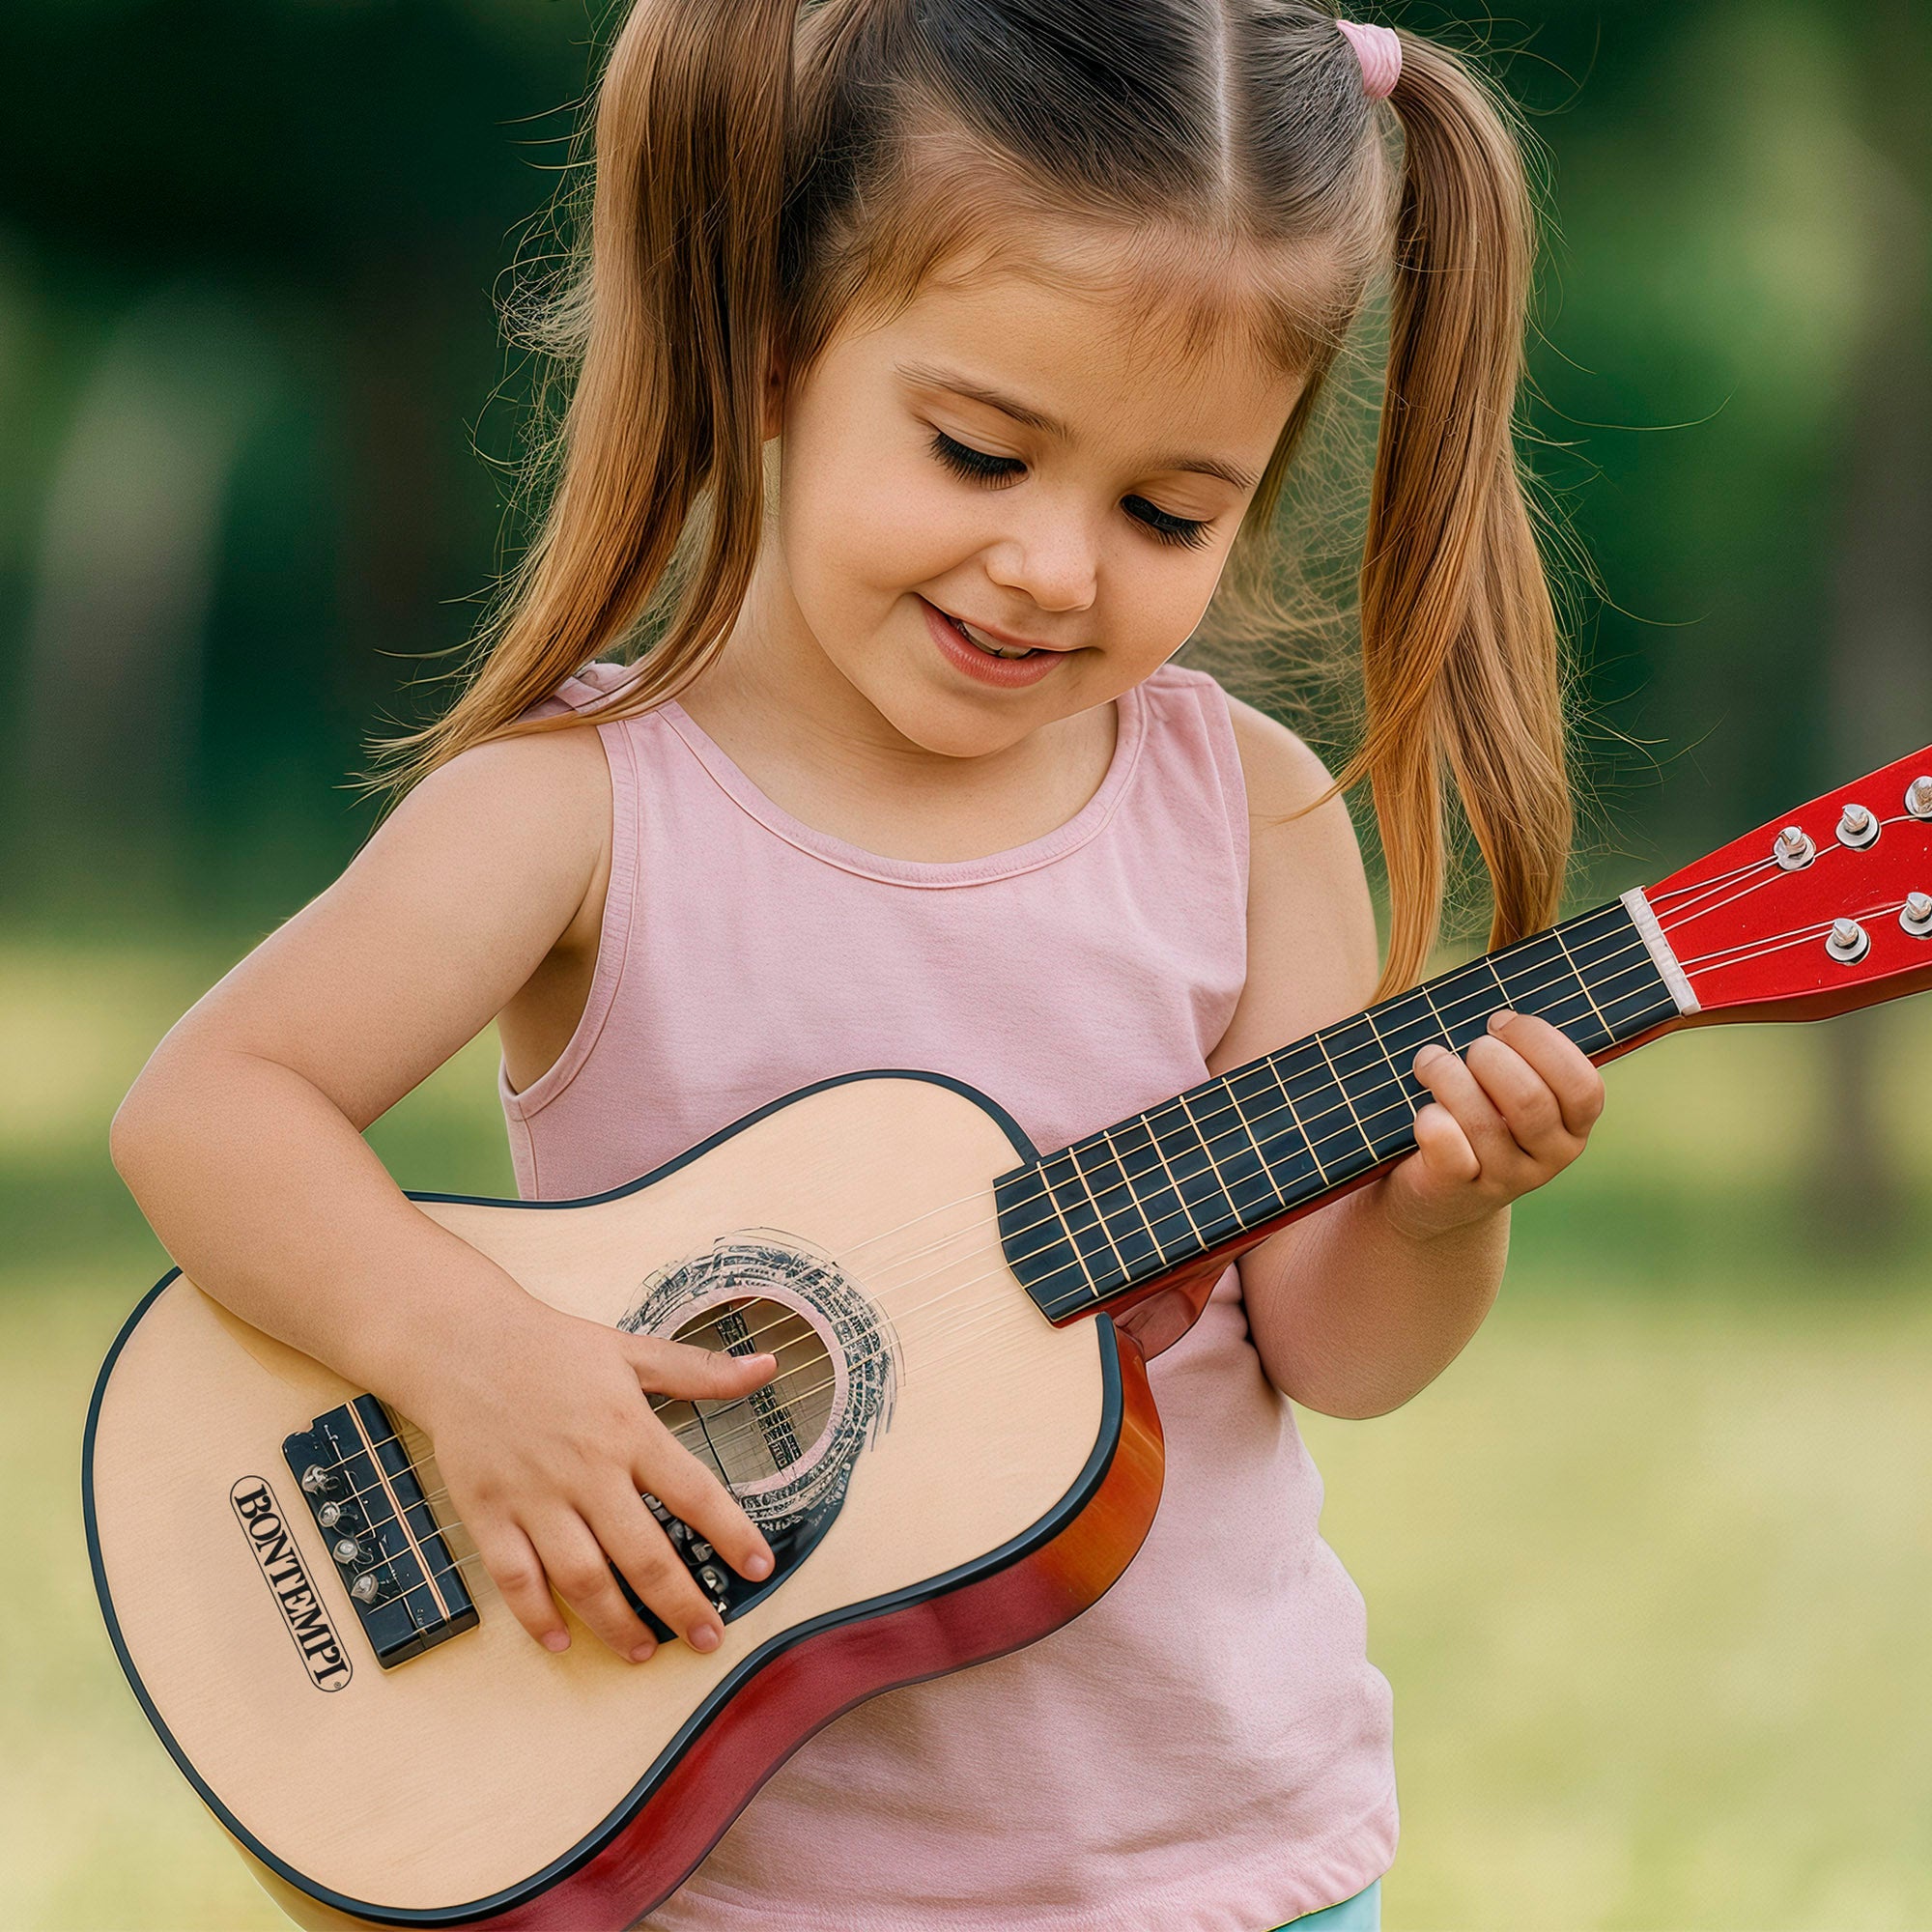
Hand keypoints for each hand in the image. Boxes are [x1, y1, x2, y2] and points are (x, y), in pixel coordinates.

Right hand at [412, 1299, 779, 1662]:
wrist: (464, 1345)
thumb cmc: (554, 1350)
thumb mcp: (633, 1351)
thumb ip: (701, 1370)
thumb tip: (767, 1365)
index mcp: (629, 1430)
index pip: (693, 1492)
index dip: (731, 1534)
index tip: (760, 1568)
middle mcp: (586, 1471)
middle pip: (642, 1553)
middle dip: (680, 1604)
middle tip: (709, 1639)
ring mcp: (534, 1497)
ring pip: (581, 1576)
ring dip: (615, 1623)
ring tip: (643, 1653)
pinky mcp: (489, 1512)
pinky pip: (515, 1577)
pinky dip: (536, 1615)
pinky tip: (560, 1640)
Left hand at [1379, 1008, 1604, 1242]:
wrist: (1437, 1193)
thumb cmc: (1477, 1119)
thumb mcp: (1510, 1091)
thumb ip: (1521, 1057)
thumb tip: (1500, 1015)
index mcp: (1574, 1126)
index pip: (1582, 1085)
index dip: (1540, 1042)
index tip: (1500, 1022)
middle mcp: (1550, 1157)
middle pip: (1529, 1099)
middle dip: (1489, 1057)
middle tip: (1468, 1049)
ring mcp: (1507, 1179)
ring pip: (1482, 1121)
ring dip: (1447, 1076)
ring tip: (1429, 1063)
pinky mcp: (1459, 1190)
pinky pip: (1447, 1146)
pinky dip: (1432, 1117)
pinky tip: (1425, 1108)